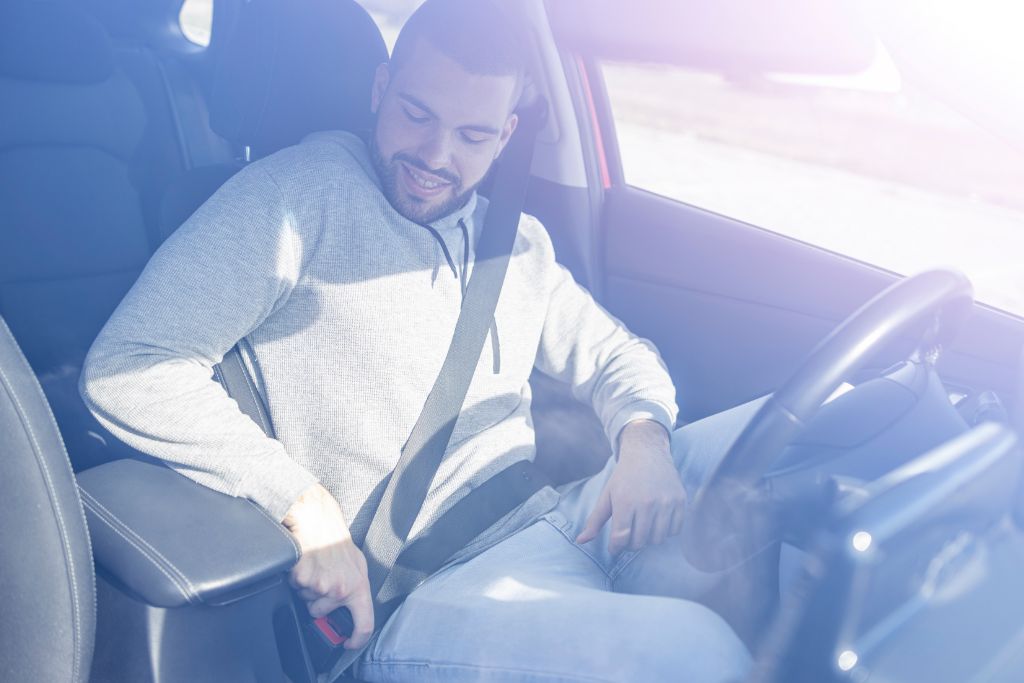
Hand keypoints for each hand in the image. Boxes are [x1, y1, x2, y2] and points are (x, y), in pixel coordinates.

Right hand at [282, 484, 373, 648]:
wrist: (316, 517)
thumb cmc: (334, 539)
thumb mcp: (355, 563)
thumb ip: (353, 587)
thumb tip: (350, 608)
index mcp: (358, 586)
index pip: (364, 623)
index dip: (356, 639)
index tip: (347, 642)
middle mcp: (341, 588)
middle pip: (319, 613)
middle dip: (315, 600)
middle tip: (320, 577)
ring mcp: (321, 584)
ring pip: (305, 600)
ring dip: (305, 588)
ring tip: (313, 566)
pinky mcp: (302, 578)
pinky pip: (294, 588)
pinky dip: (295, 578)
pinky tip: (303, 563)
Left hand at [576, 420, 685, 554]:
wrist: (647, 453)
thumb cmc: (624, 477)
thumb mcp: (607, 495)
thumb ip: (594, 520)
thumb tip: (580, 541)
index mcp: (625, 501)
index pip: (620, 538)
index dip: (615, 548)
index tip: (614, 548)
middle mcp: (647, 503)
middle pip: (640, 542)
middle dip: (631, 544)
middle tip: (628, 536)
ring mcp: (665, 502)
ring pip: (658, 539)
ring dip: (649, 539)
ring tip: (642, 529)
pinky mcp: (680, 501)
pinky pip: (675, 531)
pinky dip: (666, 532)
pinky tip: (657, 522)